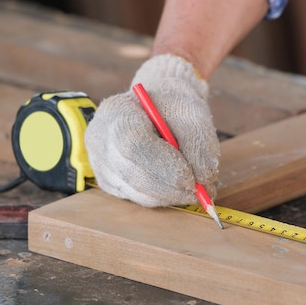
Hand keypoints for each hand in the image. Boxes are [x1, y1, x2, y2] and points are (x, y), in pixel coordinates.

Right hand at [84, 54, 219, 206]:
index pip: (132, 144)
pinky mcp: (110, 183)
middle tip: (200, 191)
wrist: (158, 106)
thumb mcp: (192, 112)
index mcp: (115, 111)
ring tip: (196, 186)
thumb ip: (200, 141)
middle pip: (131, 173)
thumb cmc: (173, 105)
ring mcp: (102, 164)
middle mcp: (100, 139)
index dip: (163, 166)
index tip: (192, 179)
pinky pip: (137, 199)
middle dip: (170, 187)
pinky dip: (163, 197)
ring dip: (170, 195)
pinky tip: (179, 186)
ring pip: (136, 191)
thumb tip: (205, 178)